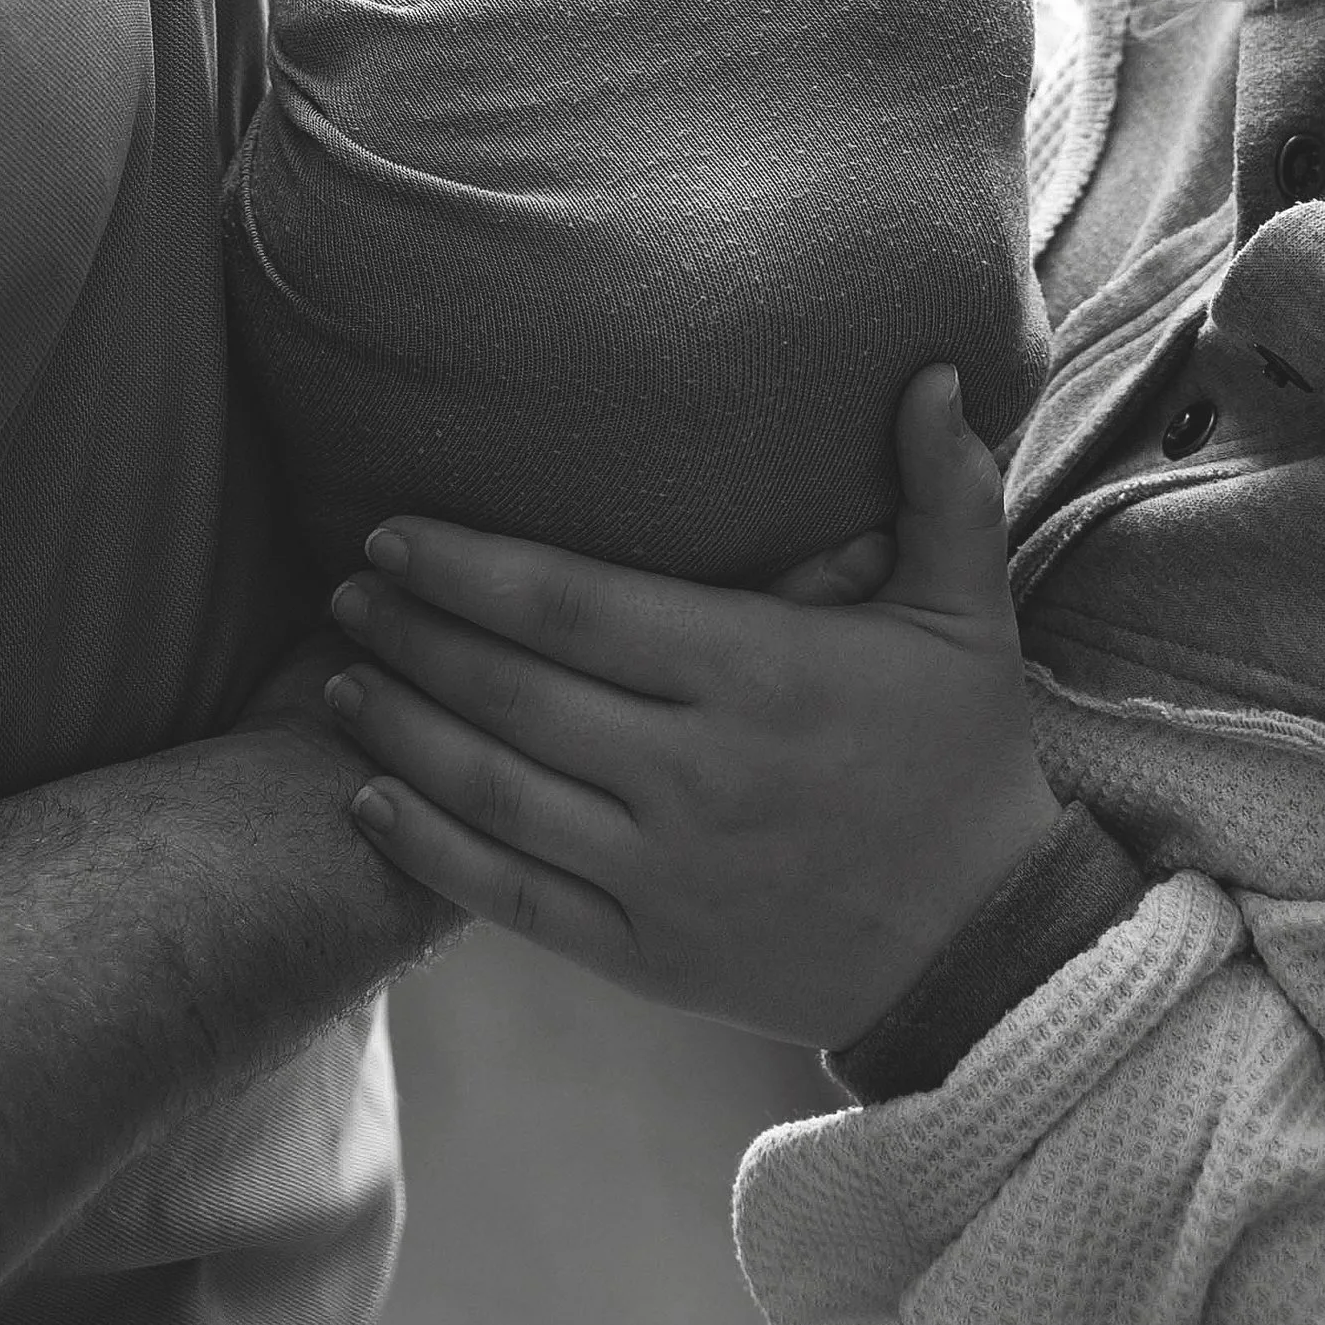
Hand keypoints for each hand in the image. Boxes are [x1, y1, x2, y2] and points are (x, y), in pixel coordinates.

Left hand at [320, 367, 1057, 1048]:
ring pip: (495, 791)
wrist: (984, 951)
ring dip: (401, 731)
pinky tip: (371, 799)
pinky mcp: (646, 957)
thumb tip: (931, 367)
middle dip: (414, 635)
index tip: (393, 532)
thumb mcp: (968, 615)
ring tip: (340, 679)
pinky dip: (429, 849)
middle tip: (346, 590)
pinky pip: (511, 897)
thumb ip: (945, 487)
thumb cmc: (965, 761)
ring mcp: (662, 873)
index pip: (575, 607)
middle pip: (513, 692)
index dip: (470, 567)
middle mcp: (694, 772)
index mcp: (756, 672)